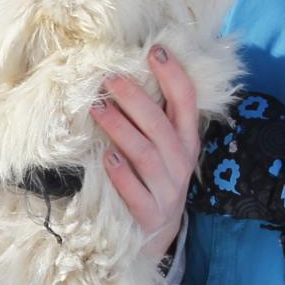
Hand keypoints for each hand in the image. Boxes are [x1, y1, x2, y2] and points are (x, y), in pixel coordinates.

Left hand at [92, 46, 200, 253]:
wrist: (156, 234)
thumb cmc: (153, 179)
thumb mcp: (162, 148)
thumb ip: (152, 117)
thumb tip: (126, 73)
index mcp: (186, 141)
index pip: (187, 102)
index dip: (174, 75)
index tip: (156, 50)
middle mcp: (181, 163)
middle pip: (161, 126)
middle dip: (136, 99)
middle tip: (110, 78)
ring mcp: (167, 190)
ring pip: (146, 155)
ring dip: (121, 130)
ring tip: (97, 109)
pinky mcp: (150, 215)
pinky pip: (136, 193)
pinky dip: (122, 175)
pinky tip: (106, 158)